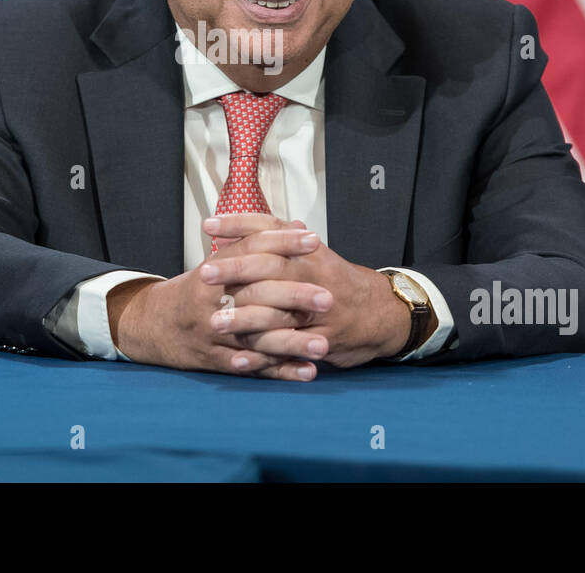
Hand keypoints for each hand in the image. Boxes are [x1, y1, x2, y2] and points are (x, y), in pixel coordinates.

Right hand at [107, 236, 333, 379]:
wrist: (151, 324)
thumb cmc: (196, 290)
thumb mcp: (219, 262)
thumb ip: (256, 245)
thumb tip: (298, 226)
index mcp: (214, 269)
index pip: (251, 248)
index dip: (283, 242)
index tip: (314, 240)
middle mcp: (211, 300)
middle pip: (257, 294)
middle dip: (295, 296)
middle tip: (329, 298)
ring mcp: (213, 333)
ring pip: (256, 337)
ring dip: (292, 343)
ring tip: (324, 345)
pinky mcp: (216, 361)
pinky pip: (252, 367)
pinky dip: (280, 371)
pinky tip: (307, 372)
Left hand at [203, 213, 410, 367]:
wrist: (379, 314)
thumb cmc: (335, 281)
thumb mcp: (313, 254)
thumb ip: (283, 238)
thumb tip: (250, 225)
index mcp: (308, 251)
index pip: (271, 230)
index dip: (239, 225)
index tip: (208, 225)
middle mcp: (313, 275)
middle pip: (271, 267)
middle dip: (236, 270)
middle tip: (204, 274)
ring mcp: (318, 309)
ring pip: (278, 312)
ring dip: (245, 318)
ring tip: (214, 322)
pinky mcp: (320, 340)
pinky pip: (287, 349)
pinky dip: (261, 356)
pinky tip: (236, 359)